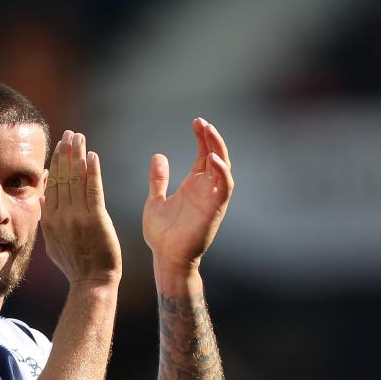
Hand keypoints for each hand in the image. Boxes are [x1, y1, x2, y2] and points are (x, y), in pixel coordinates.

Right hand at [41, 130, 121, 284]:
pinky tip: (93, 156)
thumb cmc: (74, 264)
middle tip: (70, 134)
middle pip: (62, 177)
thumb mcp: (52, 242)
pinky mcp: (95, 219)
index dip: (56, 163)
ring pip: (76, 180)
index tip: (59, 146)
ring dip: (78, 156)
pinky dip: (93, 172)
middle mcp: (61, 216)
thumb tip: (41, 198)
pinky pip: (93, 190)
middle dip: (66, 153)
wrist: (91, 282)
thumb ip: (46, 218)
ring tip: (80, 138)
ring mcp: (77, 217)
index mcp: (49, 220)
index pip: (52, 184)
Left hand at [143, 118, 232, 275]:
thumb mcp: (155, 200)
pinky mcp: (215, 209)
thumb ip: (158, 179)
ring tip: (209, 132)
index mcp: (193, 185)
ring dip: (218, 149)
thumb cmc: (162, 234)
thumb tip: (158, 156)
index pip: (203, 154)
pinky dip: (221, 172)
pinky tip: (212, 158)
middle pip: (216, 156)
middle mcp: (206, 189)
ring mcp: (212, 198)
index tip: (196, 122)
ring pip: (223, 168)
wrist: (166, 257)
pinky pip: (224, 187)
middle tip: (202, 122)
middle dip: (211, 138)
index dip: (202, 137)